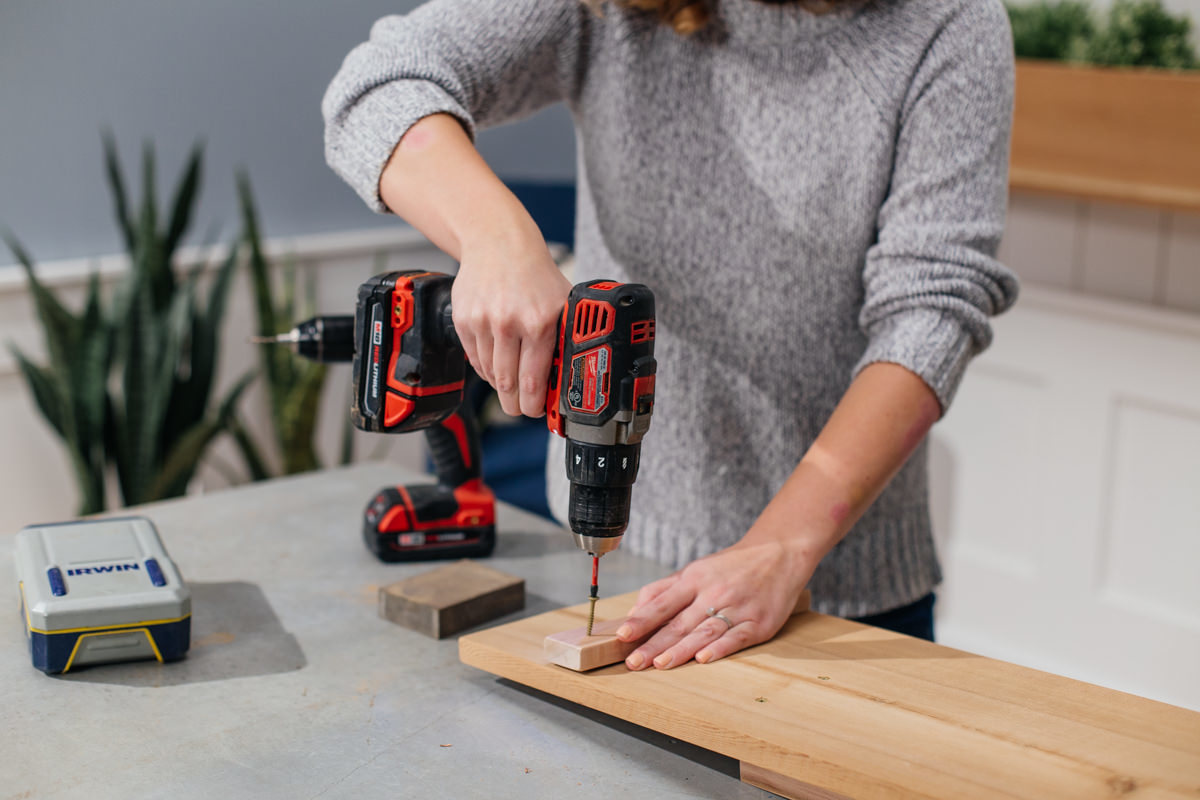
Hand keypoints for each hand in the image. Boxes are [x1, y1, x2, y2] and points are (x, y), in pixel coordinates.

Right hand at [451, 230, 569, 417]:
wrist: (499, 243)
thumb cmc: (535, 275)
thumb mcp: (563, 303)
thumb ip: (565, 337)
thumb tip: (568, 376)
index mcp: (540, 322)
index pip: (533, 381)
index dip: (534, 404)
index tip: (536, 411)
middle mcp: (510, 323)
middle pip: (508, 384)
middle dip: (515, 405)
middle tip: (520, 410)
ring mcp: (483, 322)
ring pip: (490, 374)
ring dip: (501, 386)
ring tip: (510, 387)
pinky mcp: (464, 321)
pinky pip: (474, 360)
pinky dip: (486, 369)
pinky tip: (496, 366)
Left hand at [617, 537, 814, 669]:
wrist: (779, 554)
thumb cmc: (732, 565)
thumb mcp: (696, 569)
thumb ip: (665, 589)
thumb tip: (636, 611)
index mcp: (695, 579)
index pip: (663, 603)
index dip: (642, 620)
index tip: (623, 634)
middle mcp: (713, 593)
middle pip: (679, 622)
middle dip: (654, 644)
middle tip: (633, 661)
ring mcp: (737, 608)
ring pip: (704, 631)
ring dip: (681, 650)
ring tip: (660, 664)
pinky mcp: (759, 623)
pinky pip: (737, 637)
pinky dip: (720, 648)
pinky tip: (704, 658)